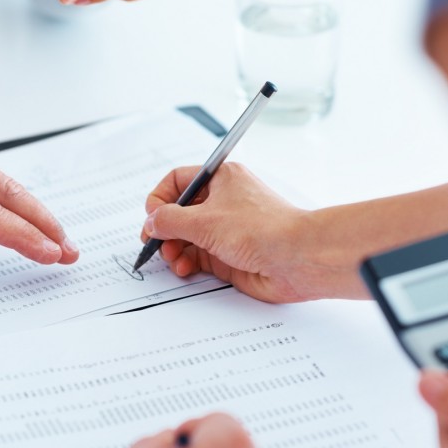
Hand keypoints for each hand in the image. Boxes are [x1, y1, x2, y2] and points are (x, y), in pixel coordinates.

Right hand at [142, 163, 361, 302]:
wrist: (296, 259)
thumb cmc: (262, 230)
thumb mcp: (204, 220)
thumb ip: (170, 220)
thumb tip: (151, 221)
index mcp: (221, 179)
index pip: (178, 180)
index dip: (161, 197)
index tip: (152, 216)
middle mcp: (223, 202)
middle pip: (179, 212)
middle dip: (165, 229)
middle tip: (156, 242)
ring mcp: (225, 229)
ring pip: (186, 237)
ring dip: (174, 248)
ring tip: (173, 258)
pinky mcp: (228, 255)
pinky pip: (197, 257)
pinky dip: (186, 263)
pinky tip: (184, 268)